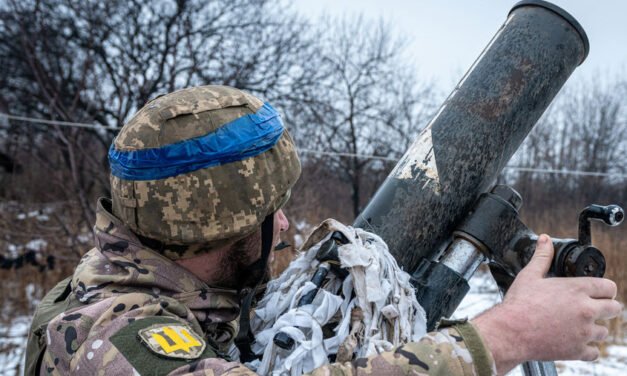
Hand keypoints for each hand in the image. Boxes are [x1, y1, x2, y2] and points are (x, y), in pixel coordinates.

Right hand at [472, 234, 621, 374]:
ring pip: (604, 331)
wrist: (510, 332)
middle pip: (614, 309)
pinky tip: (575, 342)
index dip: (604, 289)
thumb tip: (545, 240)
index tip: (598, 293)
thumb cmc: (519, 304)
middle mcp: (585, 310)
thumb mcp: (529, 275)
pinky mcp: (577, 350)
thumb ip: (542, 257)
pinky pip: (594, 352)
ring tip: (578, 325)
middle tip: (590, 308)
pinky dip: (587, 348)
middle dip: (605, 308)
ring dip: (595, 328)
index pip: (609, 287)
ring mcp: (583, 332)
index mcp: (577, 289)